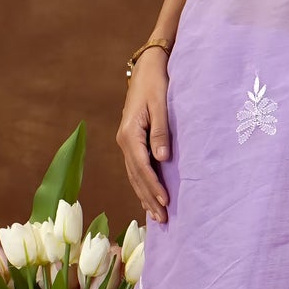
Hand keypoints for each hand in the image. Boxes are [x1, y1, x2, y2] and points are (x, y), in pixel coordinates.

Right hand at [117, 55, 170, 222]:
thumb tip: (162, 159)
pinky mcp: (131, 141)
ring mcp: (126, 142)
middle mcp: (124, 141)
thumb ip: (161, 132)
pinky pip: (135, 168)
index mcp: (129, 134)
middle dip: (149, 198)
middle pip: (135, 176)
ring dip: (144, 195)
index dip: (153, 185)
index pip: (141, 166)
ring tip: (156, 216)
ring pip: (133, 175)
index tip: (165, 201)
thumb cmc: (157, 84)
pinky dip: (142, 184)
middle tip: (163, 219)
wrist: (147, 69)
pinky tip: (147, 198)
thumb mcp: (161, 105)